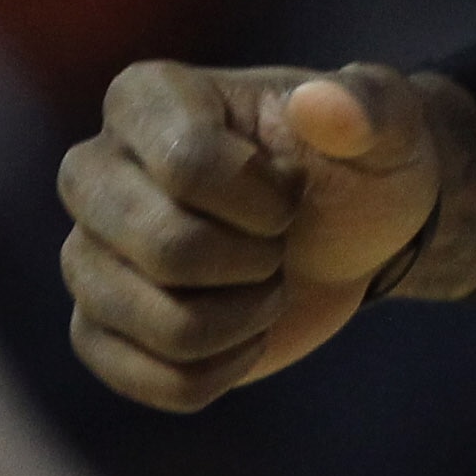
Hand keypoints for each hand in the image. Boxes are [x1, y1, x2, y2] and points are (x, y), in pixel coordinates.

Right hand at [56, 61, 472, 410]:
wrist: (351, 236)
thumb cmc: (358, 165)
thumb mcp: (389, 126)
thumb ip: (372, 106)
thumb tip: (317, 103)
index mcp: (147, 97)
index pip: (186, 163)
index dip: (263, 200)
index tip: (291, 190)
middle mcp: (94, 169)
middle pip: (164, 248)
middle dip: (254, 261)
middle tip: (278, 242)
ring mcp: (86, 253)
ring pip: (159, 323)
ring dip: (245, 318)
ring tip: (265, 282)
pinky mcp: (98, 328)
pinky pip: (146, 378)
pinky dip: (221, 368)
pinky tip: (243, 331)